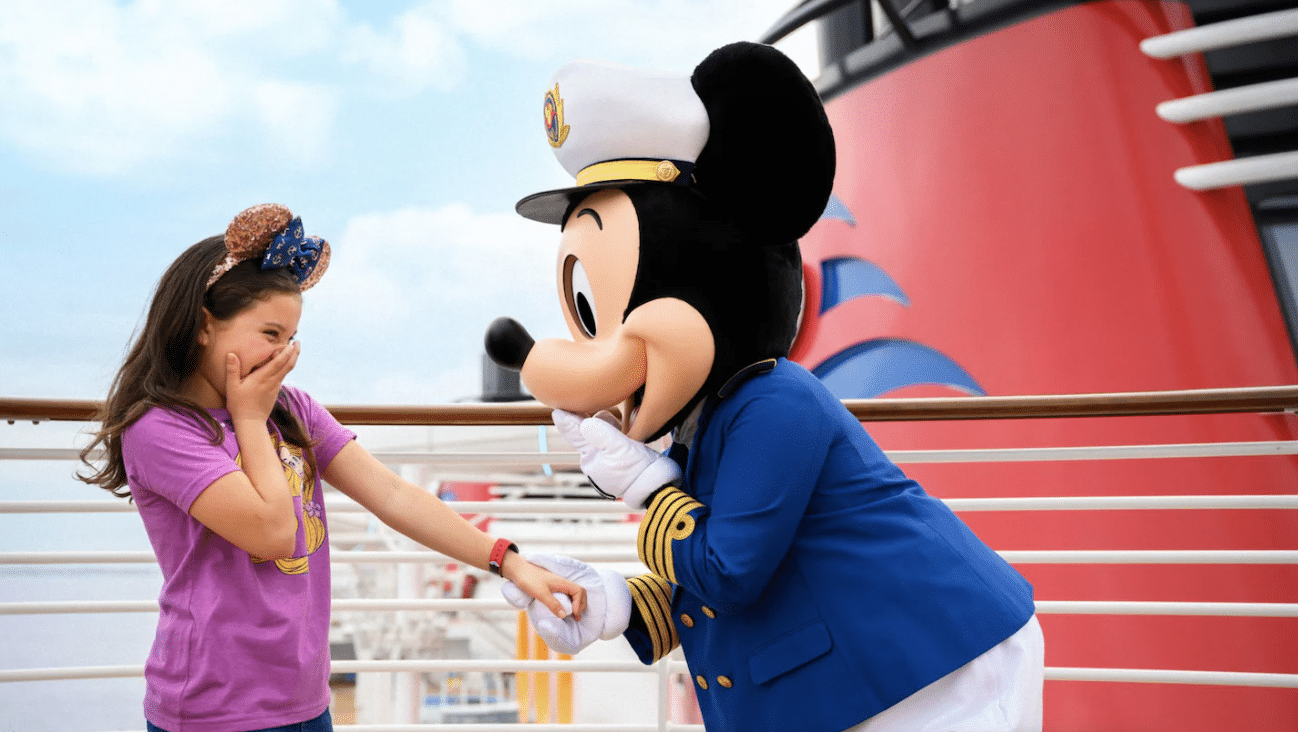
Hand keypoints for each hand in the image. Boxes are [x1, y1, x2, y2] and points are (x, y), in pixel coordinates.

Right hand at [225, 343, 298, 422]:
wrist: (251, 422)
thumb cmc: (239, 404)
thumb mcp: (232, 387)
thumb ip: (232, 370)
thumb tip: (231, 354)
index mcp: (262, 378)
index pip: (278, 363)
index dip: (286, 353)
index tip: (291, 344)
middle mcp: (272, 381)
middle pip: (287, 365)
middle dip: (294, 353)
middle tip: (298, 342)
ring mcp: (275, 387)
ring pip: (287, 370)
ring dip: (292, 359)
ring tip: (294, 349)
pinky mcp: (275, 391)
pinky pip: (283, 376)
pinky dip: (286, 367)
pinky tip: (285, 363)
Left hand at [501, 554, 630, 654]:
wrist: (517, 570)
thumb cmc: (528, 579)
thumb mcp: (541, 593)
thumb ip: (553, 604)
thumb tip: (564, 615)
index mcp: (563, 583)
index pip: (579, 591)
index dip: (580, 603)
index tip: (574, 614)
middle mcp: (563, 583)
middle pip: (580, 592)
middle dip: (581, 605)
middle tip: (577, 617)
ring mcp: (558, 585)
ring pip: (573, 594)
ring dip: (576, 604)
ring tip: (574, 615)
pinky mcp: (552, 588)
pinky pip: (566, 595)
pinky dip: (569, 603)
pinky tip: (564, 610)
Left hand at [552, 409, 680, 508]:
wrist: (656, 488)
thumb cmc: (638, 469)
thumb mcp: (620, 448)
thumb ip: (601, 433)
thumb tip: (583, 422)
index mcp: (590, 458)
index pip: (574, 433)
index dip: (567, 418)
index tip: (558, 407)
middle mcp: (594, 462)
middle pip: (586, 434)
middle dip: (588, 418)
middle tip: (587, 401)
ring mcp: (606, 464)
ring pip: (600, 438)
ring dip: (604, 425)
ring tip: (610, 414)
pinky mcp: (618, 465)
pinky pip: (610, 445)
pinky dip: (613, 435)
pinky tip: (621, 427)